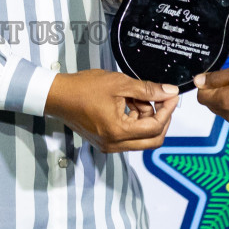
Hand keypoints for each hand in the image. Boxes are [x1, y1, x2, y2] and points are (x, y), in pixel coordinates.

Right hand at [44, 69, 180, 152]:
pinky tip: (128, 103)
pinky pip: (129, 135)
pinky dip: (134, 120)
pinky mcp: (106, 141)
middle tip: (161, 98)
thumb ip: (147, 89)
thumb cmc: (82, 89)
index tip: (171, 96)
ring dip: (146, 118)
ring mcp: (109, 145)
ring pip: (142, 137)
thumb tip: (168, 92)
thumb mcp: (119, 84)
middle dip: (160, 118)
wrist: (58, 96)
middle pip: (152, 139)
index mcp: (118, 132)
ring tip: (136, 96)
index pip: (155, 127)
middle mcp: (114, 144)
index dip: (167, 111)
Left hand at [194, 62, 228, 127]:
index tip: (216, 76)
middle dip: (215, 91)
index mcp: (222, 101)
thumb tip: (197, 81)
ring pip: (222, 109)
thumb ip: (217, 77)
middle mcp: (227, 115)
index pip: (201, 96)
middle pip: (211, 104)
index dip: (205, 85)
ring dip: (225, 98)